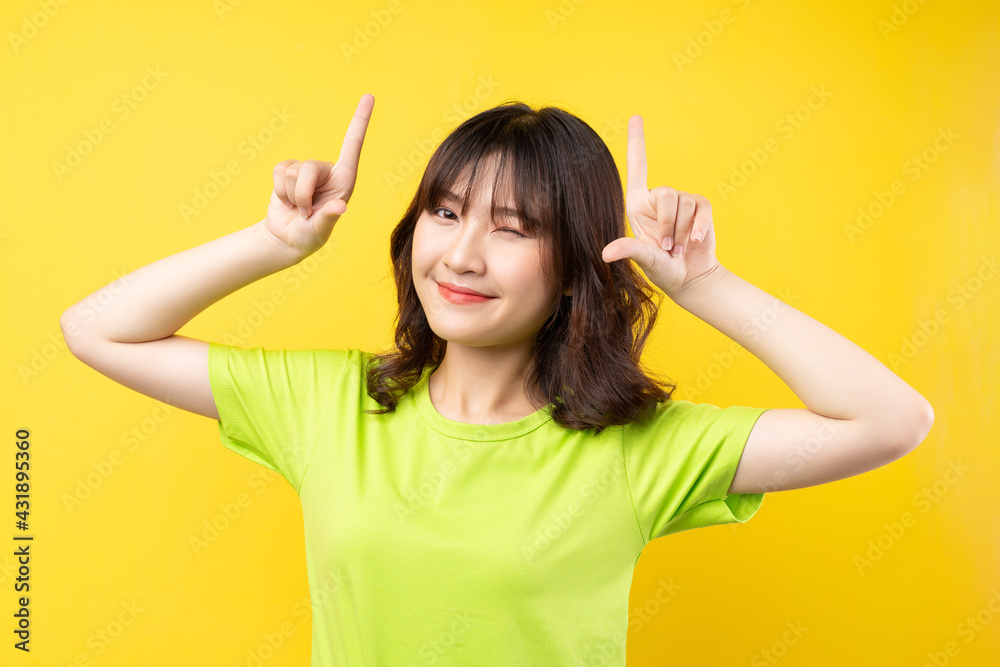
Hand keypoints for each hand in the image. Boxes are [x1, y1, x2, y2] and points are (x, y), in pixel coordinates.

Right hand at [265, 93, 373, 258]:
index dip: (360, 121)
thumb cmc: (309, 237)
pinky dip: (279, 190)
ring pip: (292, 172)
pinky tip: (286, 200)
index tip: (369, 96)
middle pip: (309, 168)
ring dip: (291, 196)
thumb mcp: (320, 231)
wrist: (286, 238)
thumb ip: (328, 218)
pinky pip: (278, 171)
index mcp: (344, 180)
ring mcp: (307, 170)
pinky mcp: (288, 170)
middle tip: (305, 212)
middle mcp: (328, 171)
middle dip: (301, 195)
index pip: (353, 146)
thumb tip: (340, 207)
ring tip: (298, 208)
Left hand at [601, 115, 720, 297]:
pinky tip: (695, 242)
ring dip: (681, 233)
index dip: (637, 142)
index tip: (636, 116)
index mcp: (638, 203)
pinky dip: (699, 228)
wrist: (689, 278)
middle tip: (666, 248)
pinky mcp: (701, 209)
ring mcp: (682, 202)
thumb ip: (628, 250)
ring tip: (677, 249)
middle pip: (667, 194)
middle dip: (667, 226)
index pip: (638, 167)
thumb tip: (606, 253)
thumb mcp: (643, 259)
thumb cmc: (661, 269)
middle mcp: (659, 198)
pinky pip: (701, 209)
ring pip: (685, 204)